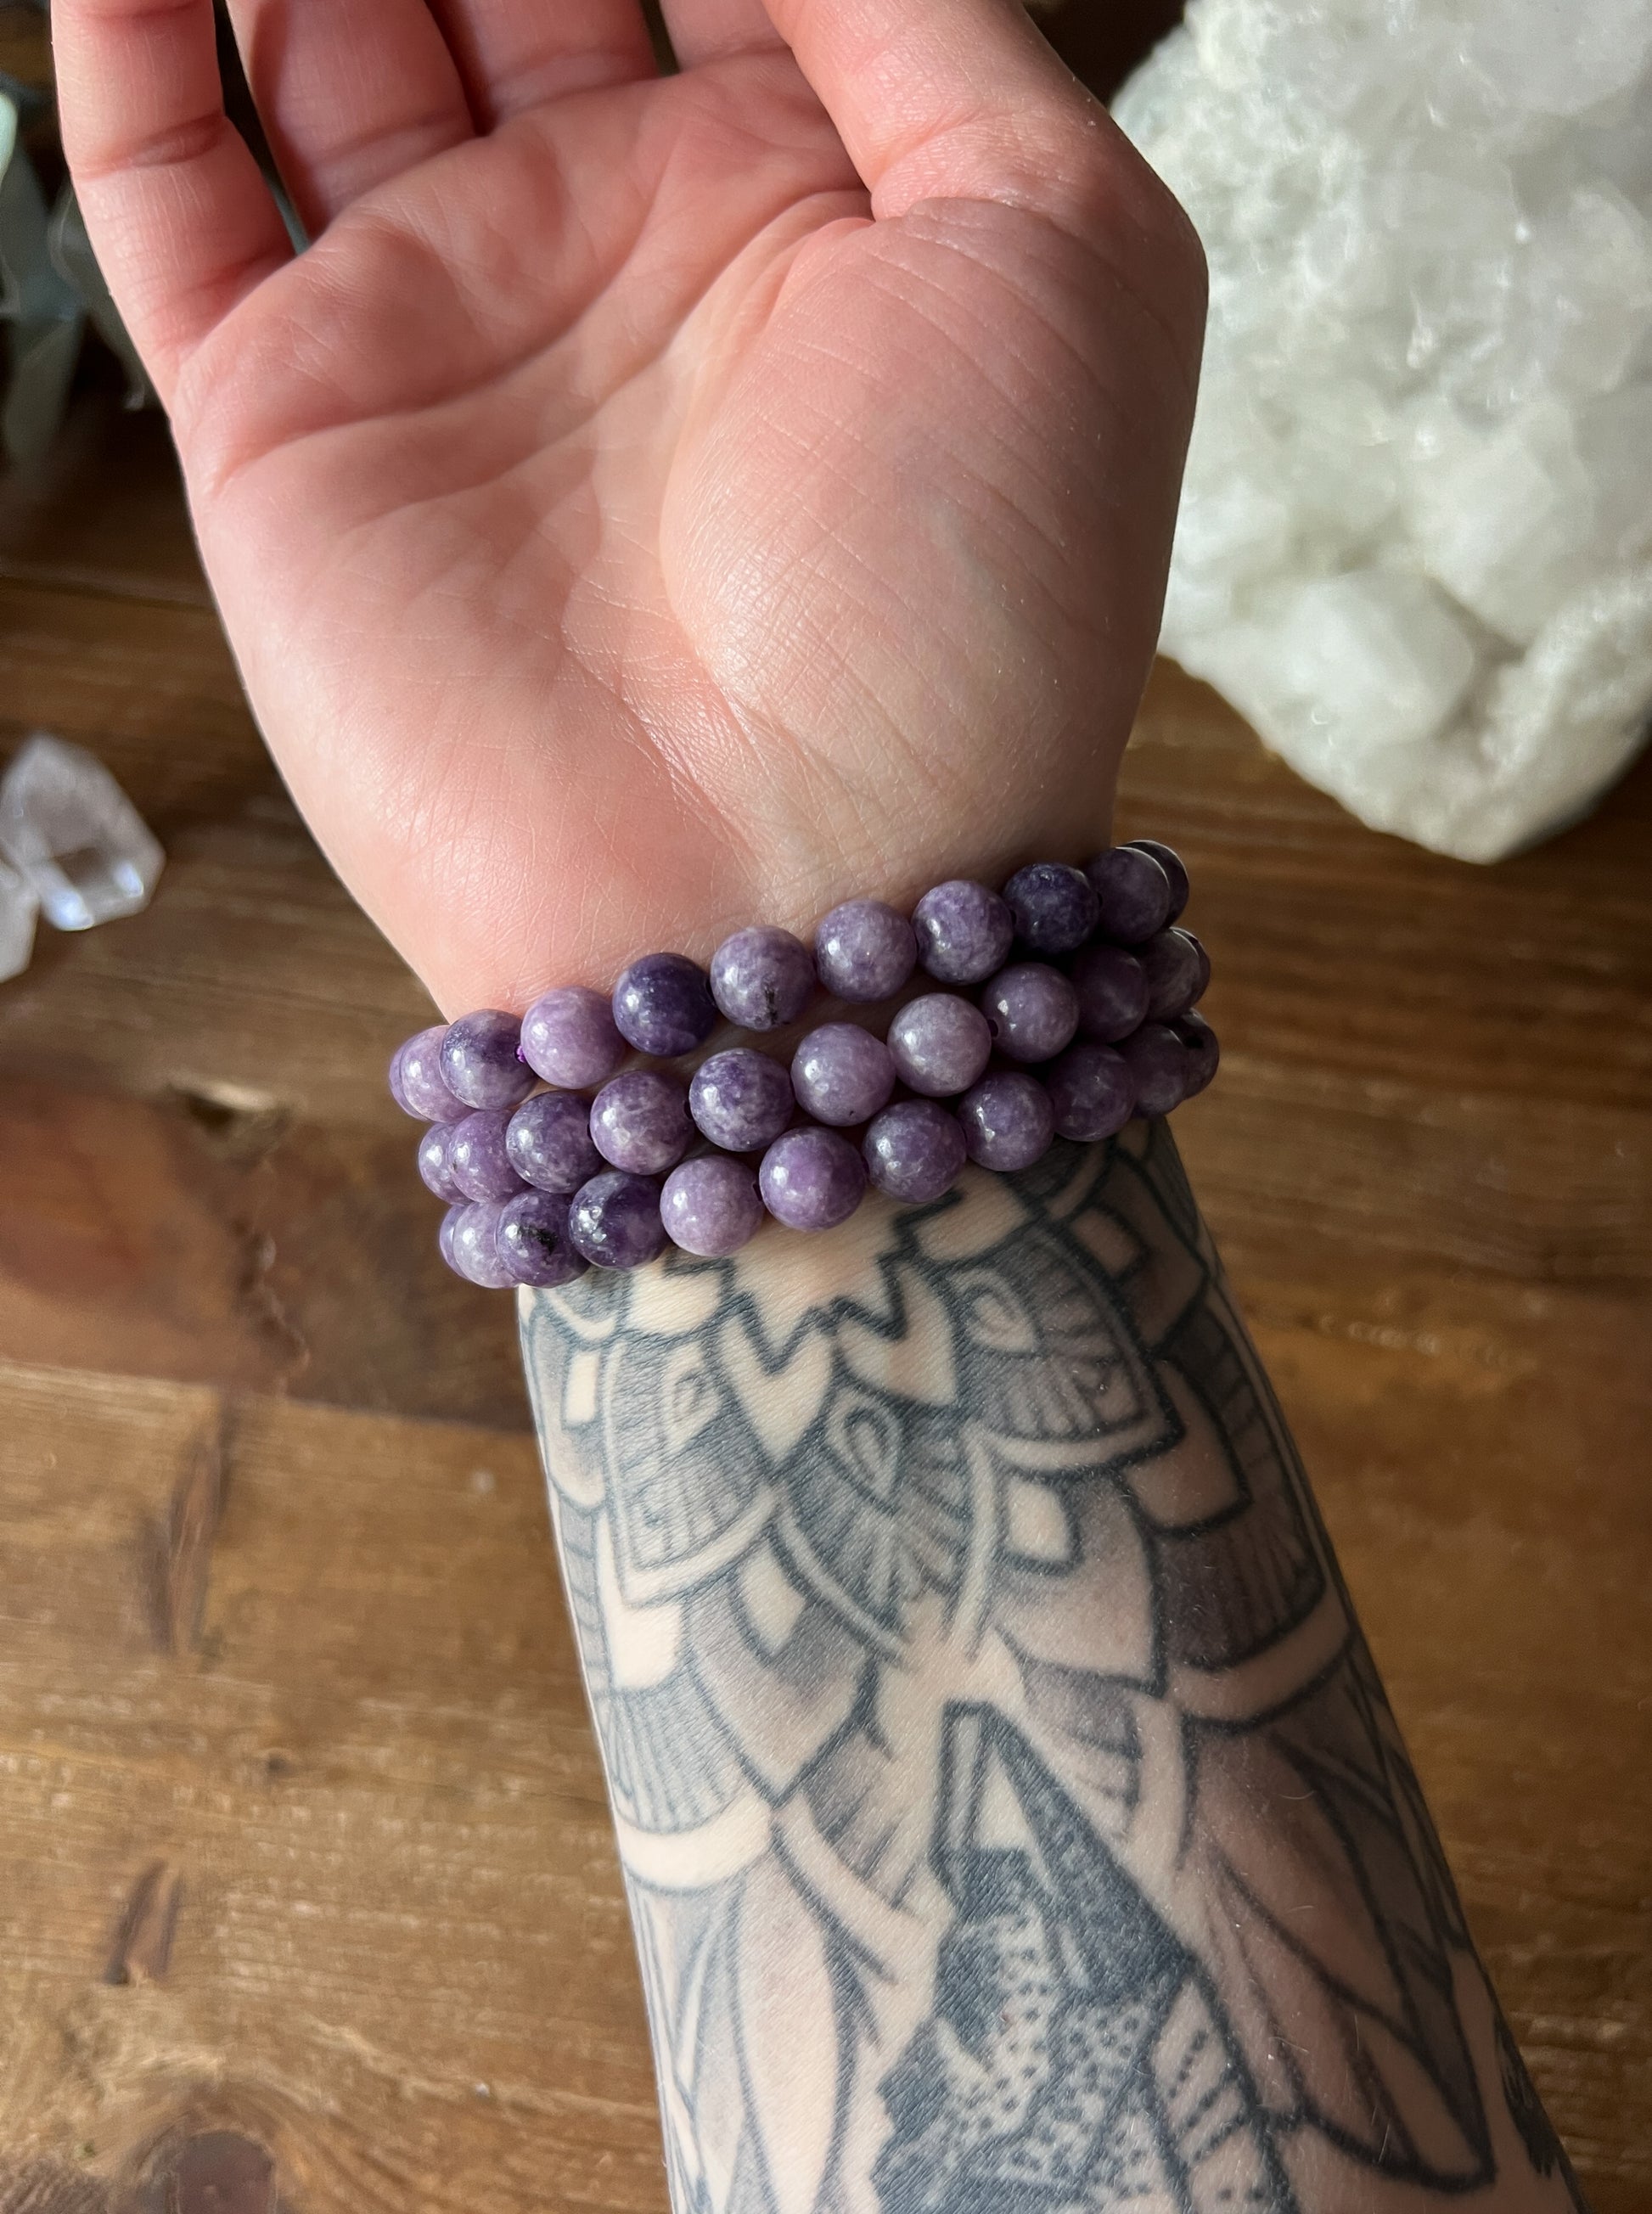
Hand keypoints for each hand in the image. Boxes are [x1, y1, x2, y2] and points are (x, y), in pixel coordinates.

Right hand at [58, 0, 1203, 1013]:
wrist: (790, 892)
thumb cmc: (969, 609)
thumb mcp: (1064, 254)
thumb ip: (926, 16)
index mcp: (807, 203)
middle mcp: (615, 250)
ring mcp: (441, 330)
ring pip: (313, 33)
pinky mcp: (286, 423)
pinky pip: (158, 191)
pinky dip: (114, 44)